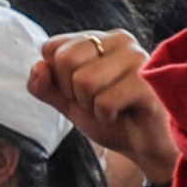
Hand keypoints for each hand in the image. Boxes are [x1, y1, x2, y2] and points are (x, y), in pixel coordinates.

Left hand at [35, 31, 178, 186]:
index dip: (58, 80)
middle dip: (73, 93)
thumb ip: (45, 85)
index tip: (81, 93)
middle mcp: (119, 40)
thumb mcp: (68, 103)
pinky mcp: (148, 81)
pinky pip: (104, 101)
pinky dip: (107, 117)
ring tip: (113, 109)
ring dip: (92, 107)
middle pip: (65, 60)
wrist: (146, 147)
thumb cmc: (111, 119)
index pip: (51, 48)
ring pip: (84, 81)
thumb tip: (39, 65)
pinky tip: (124, 115)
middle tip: (98, 102)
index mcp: (99, 39)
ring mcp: (137, 58)